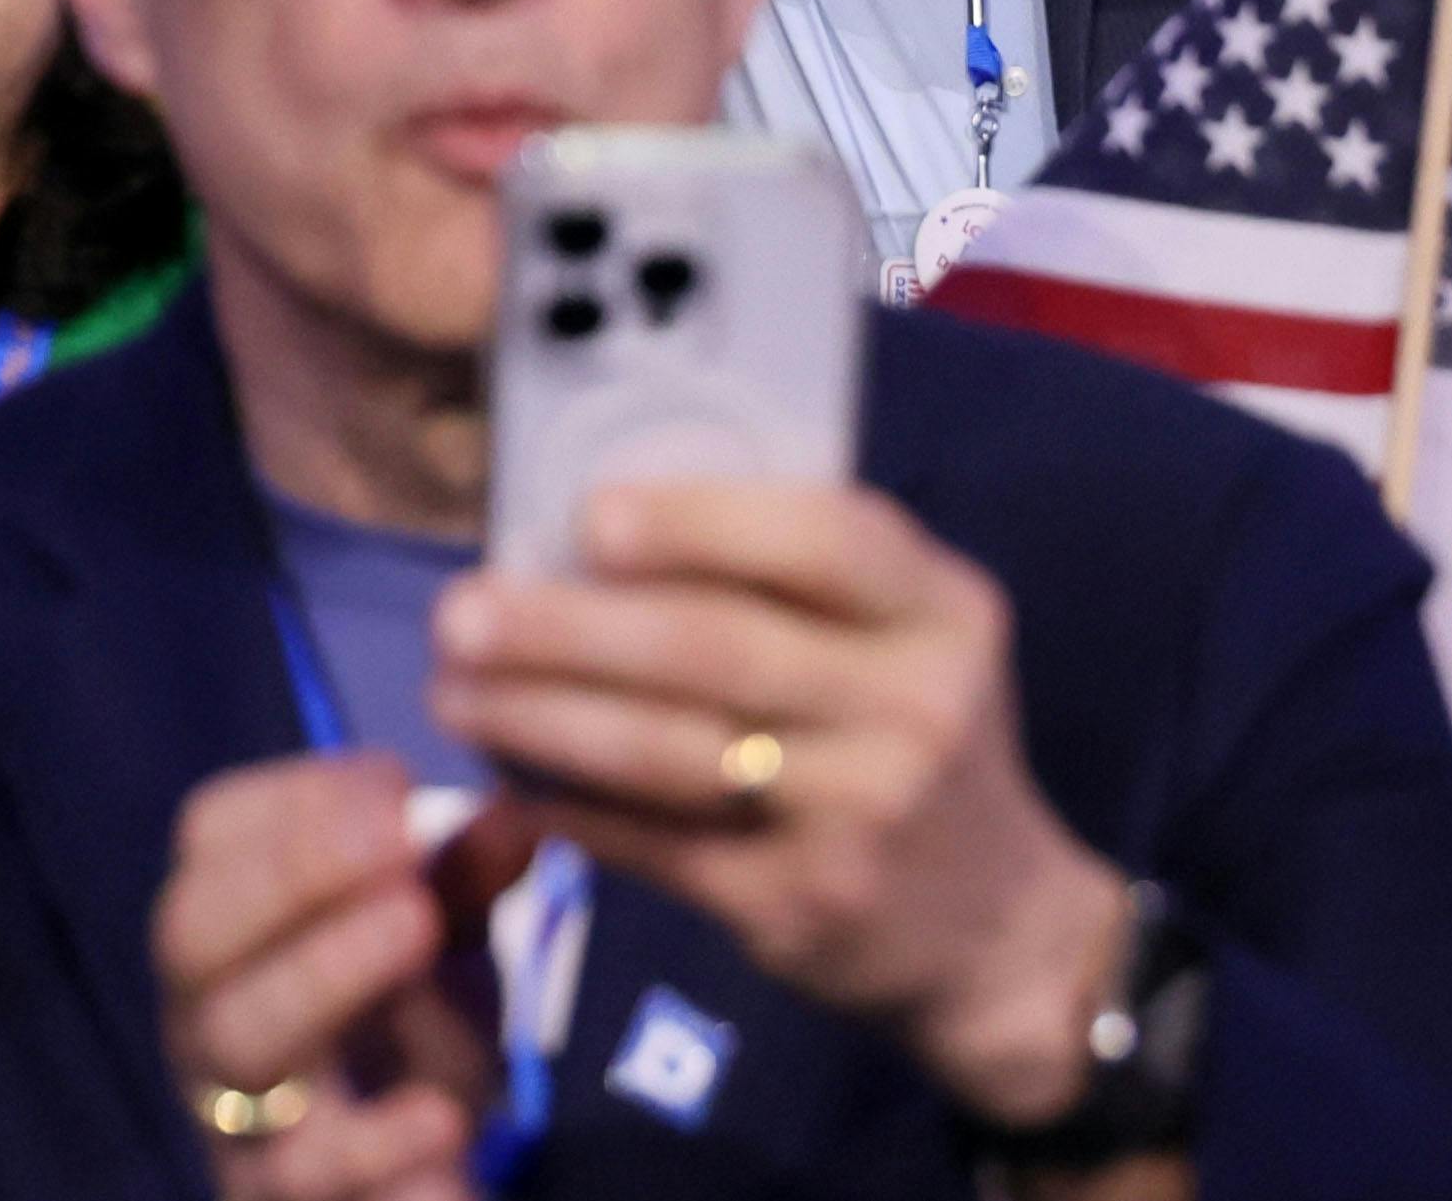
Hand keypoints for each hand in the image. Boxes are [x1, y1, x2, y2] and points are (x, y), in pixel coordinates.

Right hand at [151, 757, 517, 1196]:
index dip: (296, 796)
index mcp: (225, 921)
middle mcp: (203, 1005)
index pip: (211, 832)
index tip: (394, 781)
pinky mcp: (276, 1194)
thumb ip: (463, 880)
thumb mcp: (435, 945)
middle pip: (194, 930)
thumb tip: (511, 818)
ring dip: (322, 971)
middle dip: (290, 870)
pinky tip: (439, 1116)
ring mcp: (232, 1106)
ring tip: (415, 925)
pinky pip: (304, 1176)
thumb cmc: (399, 1027)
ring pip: (237, 1039)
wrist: (399, 1173)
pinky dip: (373, 1147)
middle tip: (397, 839)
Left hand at [434, 476, 1139, 1124]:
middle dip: (568, 627)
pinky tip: (508, 776)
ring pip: (669, 752)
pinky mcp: (801, 905)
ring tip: (450, 689)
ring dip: (539, 717)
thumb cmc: (913, 741)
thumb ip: (797, 583)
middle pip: (715, 648)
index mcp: (941, 613)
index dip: (701, 523)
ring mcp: (861, 815)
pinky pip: (656, 844)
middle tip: (461, 611)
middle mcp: (913, 708)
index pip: (827, 539)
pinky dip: (570, 807)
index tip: (590, 517)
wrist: (1001, 933)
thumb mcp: (908, 641)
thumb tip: (593, 526)